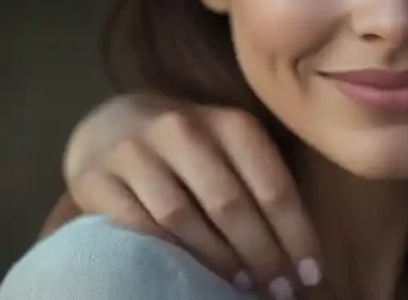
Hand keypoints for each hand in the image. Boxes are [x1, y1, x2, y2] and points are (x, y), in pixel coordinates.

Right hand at [64, 96, 321, 298]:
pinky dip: (169, 253)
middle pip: (231, 204)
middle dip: (261, 254)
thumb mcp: (232, 147)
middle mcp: (185, 131)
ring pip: (183, 218)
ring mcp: (136, 153)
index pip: (272, 186)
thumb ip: (261, 184)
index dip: (295, 234)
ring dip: (218, 259)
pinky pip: (139, 226)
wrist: (113, 124)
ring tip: (242, 285)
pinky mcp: (96, 178)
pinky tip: (187, 273)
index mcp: (231, 124)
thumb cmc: (193, 146)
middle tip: (280, 290)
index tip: (310, 273)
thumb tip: (298, 251)